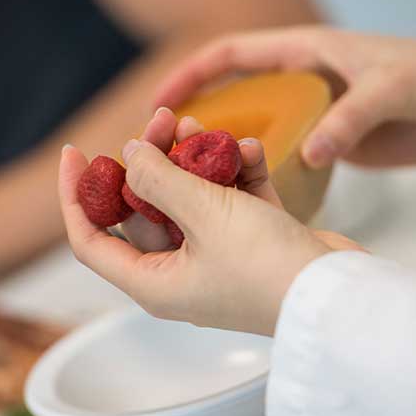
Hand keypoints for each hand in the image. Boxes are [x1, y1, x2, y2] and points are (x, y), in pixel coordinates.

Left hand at [58, 109, 361, 335]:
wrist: (339, 295)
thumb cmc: (267, 267)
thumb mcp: (204, 215)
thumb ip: (160, 180)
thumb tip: (129, 153)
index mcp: (154, 282)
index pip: (91, 240)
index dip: (76, 196)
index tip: (76, 151)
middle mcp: (180, 273)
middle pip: (146, 209)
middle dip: (152, 160)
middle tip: (165, 120)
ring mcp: (218, 257)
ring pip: (191, 199)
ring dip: (196, 161)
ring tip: (202, 127)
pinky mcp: (254, 242)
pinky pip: (232, 201)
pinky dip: (237, 174)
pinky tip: (250, 150)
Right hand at [153, 26, 415, 167]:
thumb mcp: (395, 89)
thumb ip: (350, 119)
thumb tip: (309, 154)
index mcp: (308, 51)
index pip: (232, 54)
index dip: (191, 74)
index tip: (159, 101)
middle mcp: (305, 81)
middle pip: (235, 96)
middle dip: (199, 121)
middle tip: (169, 157)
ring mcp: (319, 114)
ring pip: (257, 131)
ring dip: (229, 154)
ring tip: (198, 186)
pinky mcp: (337, 143)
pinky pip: (287, 157)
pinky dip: (266, 174)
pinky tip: (249, 199)